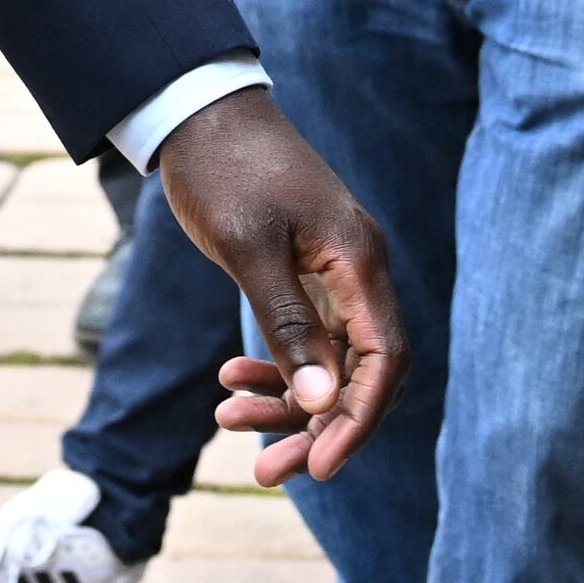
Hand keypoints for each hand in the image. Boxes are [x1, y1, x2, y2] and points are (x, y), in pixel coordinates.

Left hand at [153, 84, 406, 483]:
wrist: (200, 111)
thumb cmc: (224, 170)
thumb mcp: (249, 249)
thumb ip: (288, 325)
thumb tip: (324, 401)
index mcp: (359, 262)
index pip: (384, 361)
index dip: (358, 420)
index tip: (319, 467)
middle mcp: (359, 271)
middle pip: (361, 372)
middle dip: (319, 426)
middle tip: (268, 471)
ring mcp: (334, 272)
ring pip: (329, 361)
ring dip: (288, 402)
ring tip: (229, 419)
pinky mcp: (306, 272)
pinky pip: (305, 338)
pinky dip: (275, 366)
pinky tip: (231, 380)